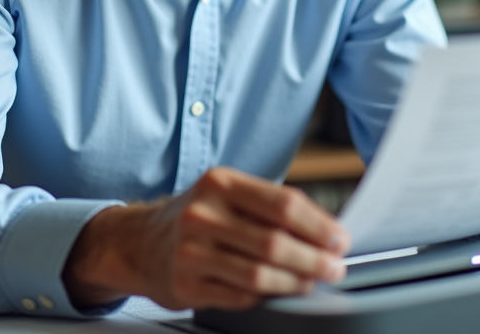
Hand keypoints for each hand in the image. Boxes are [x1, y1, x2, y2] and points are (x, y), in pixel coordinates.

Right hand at [63, 166, 349, 310]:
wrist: (139, 241)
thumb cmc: (197, 216)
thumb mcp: (227, 194)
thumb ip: (269, 206)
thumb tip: (324, 229)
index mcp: (221, 183)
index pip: (283, 203)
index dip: (319, 225)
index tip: (340, 239)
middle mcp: (203, 214)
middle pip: (274, 241)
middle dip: (314, 258)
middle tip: (335, 267)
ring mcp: (192, 251)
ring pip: (258, 274)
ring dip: (295, 281)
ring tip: (313, 281)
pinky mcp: (186, 284)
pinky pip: (239, 296)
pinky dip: (266, 296)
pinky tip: (279, 291)